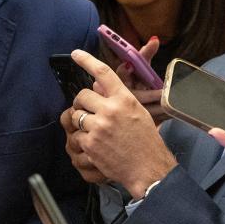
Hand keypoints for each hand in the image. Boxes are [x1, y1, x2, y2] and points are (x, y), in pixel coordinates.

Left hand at [69, 50, 176, 196]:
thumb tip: (97, 85)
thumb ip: (117, 98)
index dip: (87, 60)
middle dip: (82, 103)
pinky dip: (82, 140)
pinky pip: (76, 135)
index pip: (103, 73)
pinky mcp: (90, 143)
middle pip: (83, 95)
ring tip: (94, 131)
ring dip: (81, 122)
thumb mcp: (138, 113)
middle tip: (89, 112)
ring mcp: (99, 127)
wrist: (148, 169)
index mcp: (125, 99)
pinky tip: (95, 145)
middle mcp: (110, 110)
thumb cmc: (146, 141)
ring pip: (76, 115)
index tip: (76, 54)